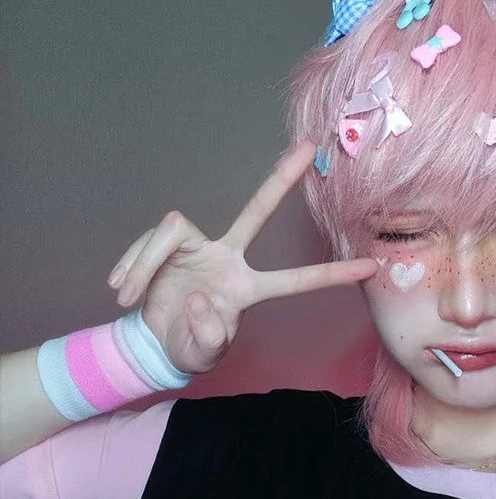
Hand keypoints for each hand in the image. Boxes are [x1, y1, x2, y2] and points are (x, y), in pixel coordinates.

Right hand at [106, 140, 377, 374]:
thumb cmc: (188, 346)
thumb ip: (207, 335)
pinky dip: (132, 265)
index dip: (331, 274)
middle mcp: (229, 259)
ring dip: (144, 265)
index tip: (370, 266)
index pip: (297, 281)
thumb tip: (200, 298)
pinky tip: (122, 290)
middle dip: (281, 179)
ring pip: (172, 231)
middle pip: (258, 211)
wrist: (151, 340)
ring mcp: (200, 246)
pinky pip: (150, 242)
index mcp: (248, 290)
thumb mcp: (201, 353)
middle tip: (310, 146)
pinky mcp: (170, 242)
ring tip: (127, 296)